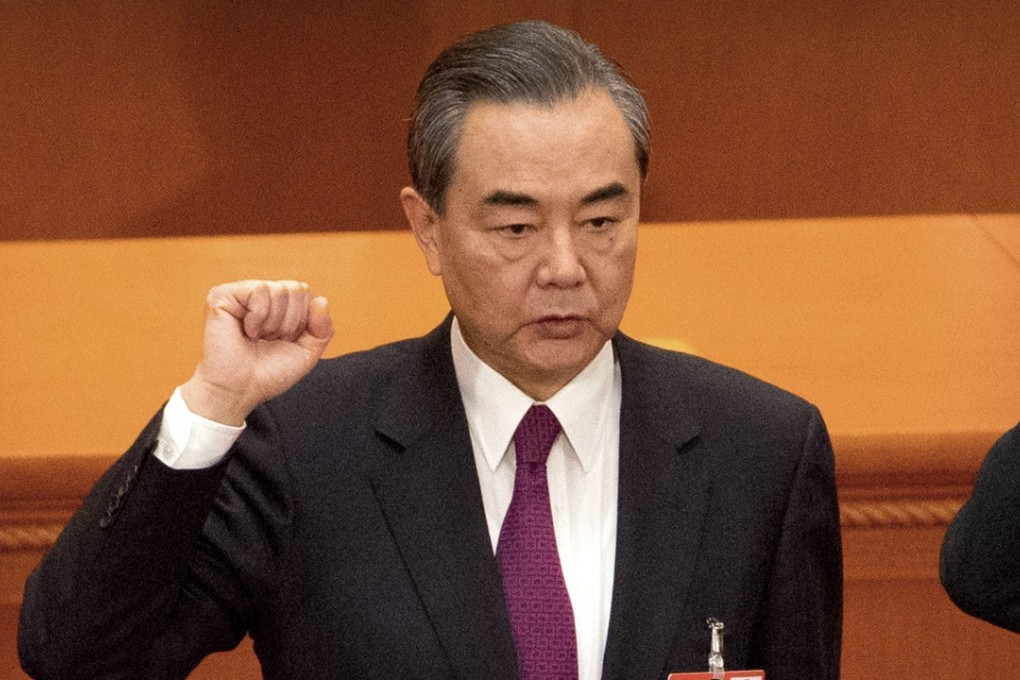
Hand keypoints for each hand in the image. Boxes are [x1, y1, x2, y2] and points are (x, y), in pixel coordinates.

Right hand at [180, 280, 333, 424]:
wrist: (239, 390)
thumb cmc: (269, 373)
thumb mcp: (308, 352)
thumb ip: (323, 329)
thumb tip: (321, 300)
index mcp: (279, 305)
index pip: (306, 293)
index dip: (303, 321)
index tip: (285, 340)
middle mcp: (261, 296)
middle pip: (297, 288)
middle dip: (290, 322)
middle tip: (270, 339)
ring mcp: (241, 294)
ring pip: (280, 290)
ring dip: (274, 323)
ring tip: (257, 337)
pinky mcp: (223, 295)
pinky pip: (260, 290)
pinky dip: (259, 317)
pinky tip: (246, 331)